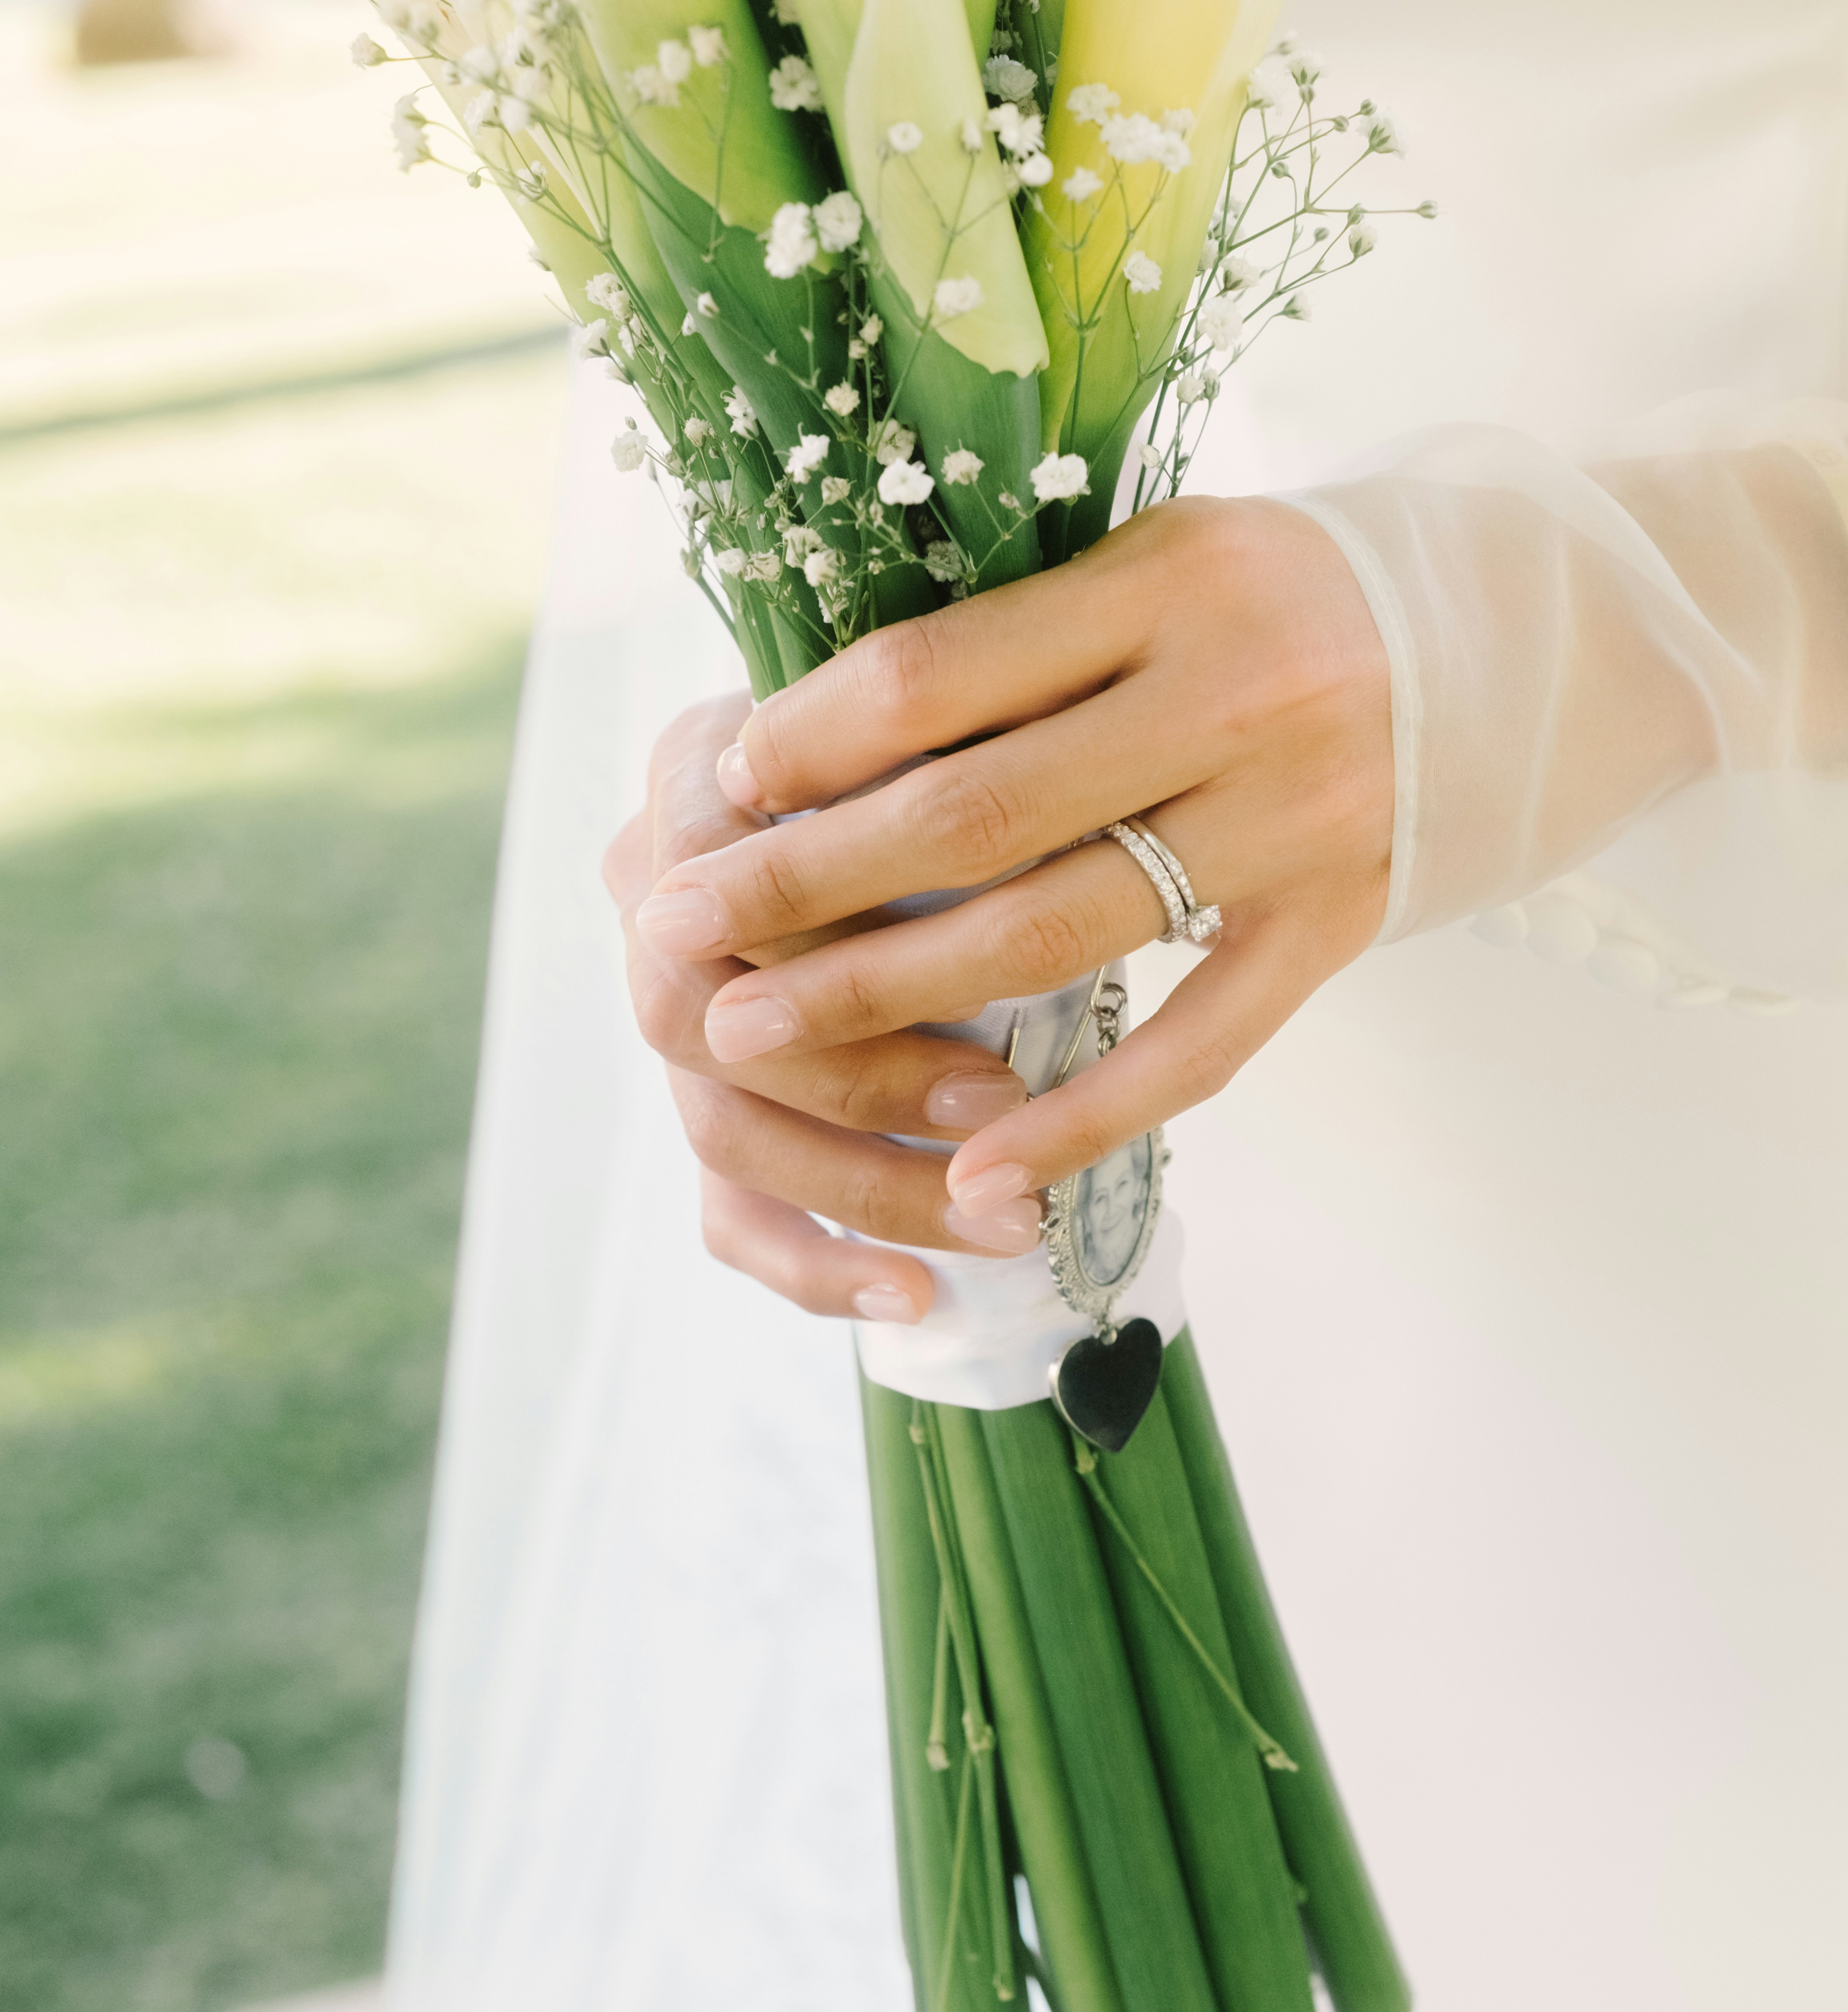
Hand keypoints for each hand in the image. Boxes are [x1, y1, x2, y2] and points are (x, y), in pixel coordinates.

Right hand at [603, 691, 1034, 1322]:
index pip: (716, 879)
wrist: (917, 763)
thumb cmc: (945, 725)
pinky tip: (911, 1297)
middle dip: (861, 1075)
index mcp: (691, 781)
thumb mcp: (942, 714)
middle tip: (1004, 1101)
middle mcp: (655, 904)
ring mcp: (676, 1020)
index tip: (973, 961)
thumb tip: (1029, 810)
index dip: (821, 934)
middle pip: (700, 1021)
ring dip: (868, 1182)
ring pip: (724, 1129)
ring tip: (1007, 1223)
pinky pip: (730, 1213)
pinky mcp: (714, 1115)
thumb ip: (934, 750)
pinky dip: (816, 1263)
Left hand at [631, 498, 1392, 1241]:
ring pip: (1055, 934)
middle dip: (804, 883)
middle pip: (975, 816)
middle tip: (676, 930)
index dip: (810, 741)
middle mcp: (1236, 699)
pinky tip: (971, 1179)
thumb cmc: (1273, 595)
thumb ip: (1017, 634)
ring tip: (752, 1032)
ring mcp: (1293, 823)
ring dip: (887, 999)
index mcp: (1170, 582)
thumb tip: (804, 734)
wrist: (1505, 639)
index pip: (941, 676)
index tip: (717, 788)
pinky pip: (1196, 1044)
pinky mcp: (1337, 923)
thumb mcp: (1152, 558)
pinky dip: (1079, 1118)